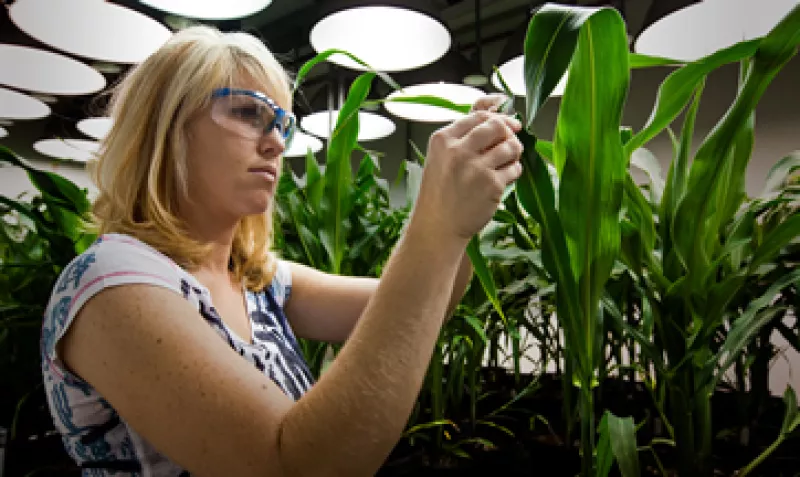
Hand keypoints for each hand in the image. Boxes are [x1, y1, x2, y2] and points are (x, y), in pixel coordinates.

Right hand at [412, 94, 522, 241]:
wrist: (438, 226)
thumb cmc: (439, 194)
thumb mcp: (440, 159)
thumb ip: (462, 139)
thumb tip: (498, 122)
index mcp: (443, 140)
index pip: (478, 116)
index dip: (497, 118)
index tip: (507, 124)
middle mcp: (459, 151)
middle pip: (497, 126)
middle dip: (509, 133)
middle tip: (511, 141)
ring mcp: (476, 168)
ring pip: (510, 146)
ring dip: (514, 152)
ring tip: (507, 161)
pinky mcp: (492, 185)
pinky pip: (514, 169)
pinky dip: (513, 172)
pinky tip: (503, 179)